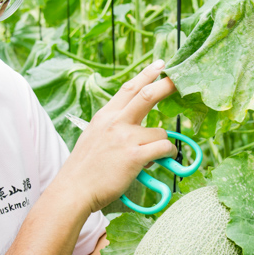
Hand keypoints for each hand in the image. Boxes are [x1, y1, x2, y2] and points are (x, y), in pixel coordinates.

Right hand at [54, 60, 177, 213]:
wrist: (74, 190)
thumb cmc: (84, 168)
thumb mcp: (94, 136)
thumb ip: (113, 126)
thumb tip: (136, 128)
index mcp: (105, 116)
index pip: (129, 89)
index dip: (146, 75)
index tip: (160, 65)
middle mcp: (115, 122)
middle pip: (147, 95)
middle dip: (166, 85)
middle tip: (179, 78)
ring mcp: (125, 138)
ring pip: (160, 132)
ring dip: (162, 143)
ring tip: (152, 156)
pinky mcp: (134, 156)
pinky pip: (163, 148)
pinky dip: (168, 155)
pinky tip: (161, 161)